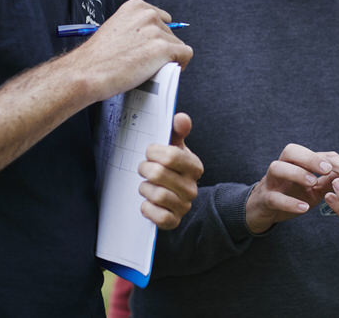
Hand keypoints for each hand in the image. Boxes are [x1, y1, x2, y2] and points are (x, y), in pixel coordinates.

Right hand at [77, 0, 192, 101]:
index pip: (161, 19)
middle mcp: (148, 14)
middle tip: (145, 63)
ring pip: (177, 46)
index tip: (148, 49)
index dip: (157, 37)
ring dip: (167, 58)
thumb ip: (134, 28)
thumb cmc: (97, 58)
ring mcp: (156, 30)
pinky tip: (165, 71)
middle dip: (161, 49)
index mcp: (135, 6)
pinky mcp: (163, 48)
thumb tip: (149, 39)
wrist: (87, 73)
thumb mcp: (115, 29)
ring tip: (148, 69)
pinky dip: (180, 64)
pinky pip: (185, 55)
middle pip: (170, 33)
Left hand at [138, 113, 203, 229]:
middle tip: (144, 168)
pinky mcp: (174, 221)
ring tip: (146, 185)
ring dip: (145, 188)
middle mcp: (192, 188)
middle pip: (159, 174)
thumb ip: (177, 131)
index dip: (154, 153)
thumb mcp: (175, 148)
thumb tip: (182, 118)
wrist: (172, 196)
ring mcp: (184, 206)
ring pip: (157, 195)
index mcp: (195, 167)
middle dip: (145, 169)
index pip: (171, 156)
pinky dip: (147, 208)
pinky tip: (147, 201)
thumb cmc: (171, 168)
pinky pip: (157, 216)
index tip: (150, 153)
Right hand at [245, 144, 338, 234]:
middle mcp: (282, 167)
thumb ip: (330, 180)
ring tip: (313, 182)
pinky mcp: (265, 199)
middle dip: (310, 157)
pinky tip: (303, 208)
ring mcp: (271, 182)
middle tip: (327, 168)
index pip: (313, 153)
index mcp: (295, 162)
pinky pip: (273, 198)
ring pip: (277, 168)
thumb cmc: (290, 195)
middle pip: (291, 151)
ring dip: (296, 173)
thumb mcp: (314, 188)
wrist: (263, 210)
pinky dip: (289, 202)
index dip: (332, 160)